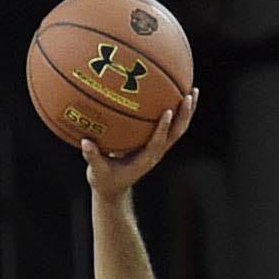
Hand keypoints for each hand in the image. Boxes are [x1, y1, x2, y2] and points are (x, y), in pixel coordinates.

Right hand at [80, 92, 195, 194]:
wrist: (113, 188)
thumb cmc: (105, 180)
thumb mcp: (97, 172)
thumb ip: (93, 157)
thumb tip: (85, 142)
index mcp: (145, 160)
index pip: (158, 143)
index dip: (164, 128)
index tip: (168, 111)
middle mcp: (156, 153)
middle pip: (176, 133)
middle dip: (184, 115)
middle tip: (188, 95)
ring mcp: (158, 147)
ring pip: (178, 128)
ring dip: (187, 111)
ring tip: (192, 90)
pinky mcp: (156, 142)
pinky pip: (170, 125)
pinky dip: (176, 110)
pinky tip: (174, 92)